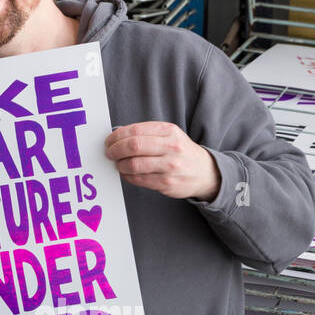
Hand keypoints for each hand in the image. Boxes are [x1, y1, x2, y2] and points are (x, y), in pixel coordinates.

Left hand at [104, 122, 220, 200]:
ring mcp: (170, 166)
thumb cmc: (181, 152)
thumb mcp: (169, 135)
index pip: (135, 131)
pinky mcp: (167, 183)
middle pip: (133, 146)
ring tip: (118, 164)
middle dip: (115, 150)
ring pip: (134, 165)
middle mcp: (171, 147)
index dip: (116, 136)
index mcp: (169, 131)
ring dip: (120, 165)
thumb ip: (146, 133)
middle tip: (109, 153)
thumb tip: (117, 135)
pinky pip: (139, 179)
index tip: (109, 141)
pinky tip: (127, 173)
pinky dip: (127, 176)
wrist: (204, 172)